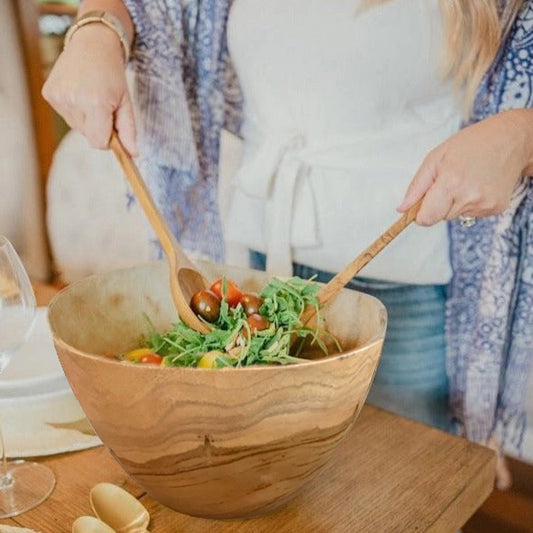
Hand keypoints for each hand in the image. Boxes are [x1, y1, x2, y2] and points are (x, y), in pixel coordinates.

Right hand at [42, 24, 137, 155]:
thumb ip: (129, 131)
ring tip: (91, 95)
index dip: (108, 139)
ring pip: (76, 127)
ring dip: (86, 118)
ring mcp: (59, 97)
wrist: (92, 44)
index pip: (99, 143)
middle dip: (98, 126)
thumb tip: (133, 155)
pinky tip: (78, 91)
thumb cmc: (113, 75)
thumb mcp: (126, 102)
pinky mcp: (49, 94)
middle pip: (88, 135)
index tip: (113, 126)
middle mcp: (73, 101)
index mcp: (95, 104)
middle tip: (103, 105)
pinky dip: (74, 109)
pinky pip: (65, 115)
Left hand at [398, 110, 532, 224]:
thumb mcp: (435, 158)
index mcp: (451, 183)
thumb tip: (402, 209)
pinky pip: (471, 214)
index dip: (421, 213)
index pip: (426, 218)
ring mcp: (485, 204)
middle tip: (449, 181)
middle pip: (439, 217)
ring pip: (455, 216)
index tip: (422, 204)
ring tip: (466, 180)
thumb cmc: (471, 144)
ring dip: (454, 203)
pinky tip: (478, 185)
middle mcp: (469, 197)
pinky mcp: (496, 208)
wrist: (511, 139)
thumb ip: (416, 187)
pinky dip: (470, 203)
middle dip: (438, 204)